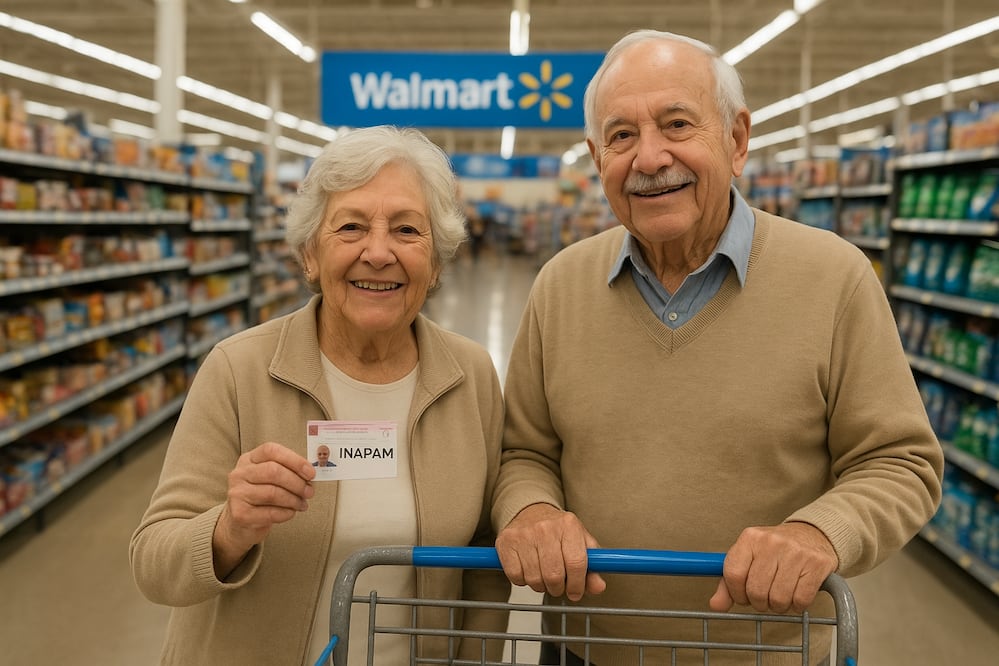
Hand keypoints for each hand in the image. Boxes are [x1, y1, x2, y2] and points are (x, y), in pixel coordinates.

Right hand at [213, 442, 315, 577]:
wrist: (240, 523)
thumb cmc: (261, 497)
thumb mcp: (270, 478)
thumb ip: (287, 471)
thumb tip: (311, 474)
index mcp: (249, 459)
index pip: (271, 451)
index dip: (294, 460)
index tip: (311, 473)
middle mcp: (239, 474)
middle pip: (273, 471)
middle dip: (297, 483)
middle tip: (309, 492)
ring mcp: (237, 493)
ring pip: (273, 493)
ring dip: (294, 500)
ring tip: (302, 504)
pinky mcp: (240, 514)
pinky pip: (270, 513)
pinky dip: (286, 513)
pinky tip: (291, 513)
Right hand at [495, 503, 605, 601]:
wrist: (531, 512)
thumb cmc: (558, 531)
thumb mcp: (580, 542)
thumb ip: (592, 567)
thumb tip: (598, 587)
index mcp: (569, 525)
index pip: (577, 563)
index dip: (578, 584)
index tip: (576, 592)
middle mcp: (545, 527)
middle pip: (554, 575)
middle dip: (558, 588)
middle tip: (558, 586)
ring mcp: (523, 534)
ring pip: (534, 579)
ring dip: (540, 585)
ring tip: (543, 575)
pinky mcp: (506, 542)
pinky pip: (515, 576)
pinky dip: (523, 580)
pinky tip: (528, 569)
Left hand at [709, 522, 838, 613]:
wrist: (811, 534)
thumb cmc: (775, 550)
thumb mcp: (748, 557)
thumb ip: (729, 582)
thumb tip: (715, 605)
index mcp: (750, 537)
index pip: (733, 574)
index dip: (736, 593)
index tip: (743, 596)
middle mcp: (772, 542)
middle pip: (756, 591)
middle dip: (759, 603)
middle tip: (764, 598)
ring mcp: (796, 552)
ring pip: (778, 599)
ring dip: (778, 606)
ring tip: (780, 596)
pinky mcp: (817, 564)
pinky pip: (801, 600)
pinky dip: (796, 605)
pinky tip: (795, 595)